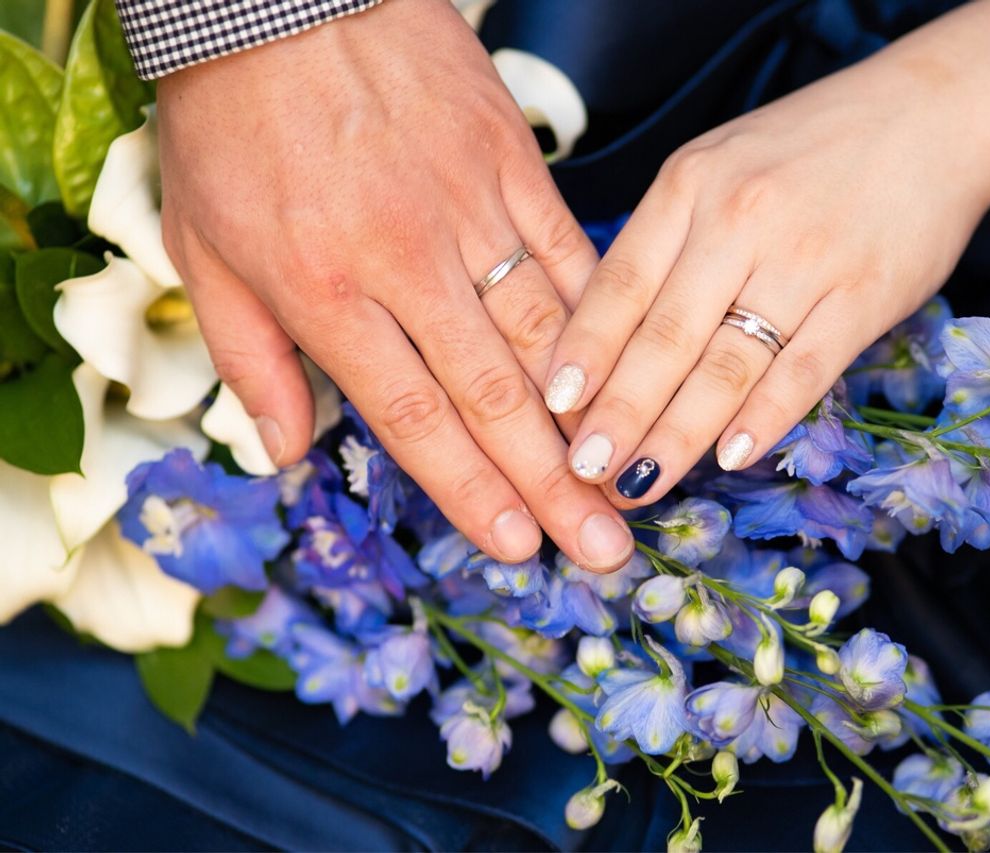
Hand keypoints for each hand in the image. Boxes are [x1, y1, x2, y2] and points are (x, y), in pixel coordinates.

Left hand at [157, 0, 634, 569]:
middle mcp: (408, 262)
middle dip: (552, 482)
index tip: (518, 547)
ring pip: (544, 334)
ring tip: (634, 476)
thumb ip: (251, 359)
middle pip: (494, 393)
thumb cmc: (234, 119)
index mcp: (326, 290)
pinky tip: (634, 369)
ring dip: (592, 417)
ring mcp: (470, 210)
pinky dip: (603, 318)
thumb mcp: (205, 245)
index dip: (470, 488)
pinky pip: (568, 253)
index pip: (412, 415)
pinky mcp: (511, 164)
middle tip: (604, 545)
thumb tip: (287, 450)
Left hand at [543, 40, 989, 505]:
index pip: (620, 284)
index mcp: (690, 185)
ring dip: (678, 432)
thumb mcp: (719, 167)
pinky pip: (805, 367)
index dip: (583, 353)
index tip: (551, 409)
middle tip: (583, 470)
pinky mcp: (865, 294)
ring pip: (727, 362)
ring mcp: (804, 258)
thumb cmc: (810, 151)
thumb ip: (667, 240)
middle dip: (618, 411)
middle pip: (664, 335)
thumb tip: (605, 336)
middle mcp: (739, 219)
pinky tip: (731, 457)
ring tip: (640, 482)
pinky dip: (766, 416)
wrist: (936, 113)